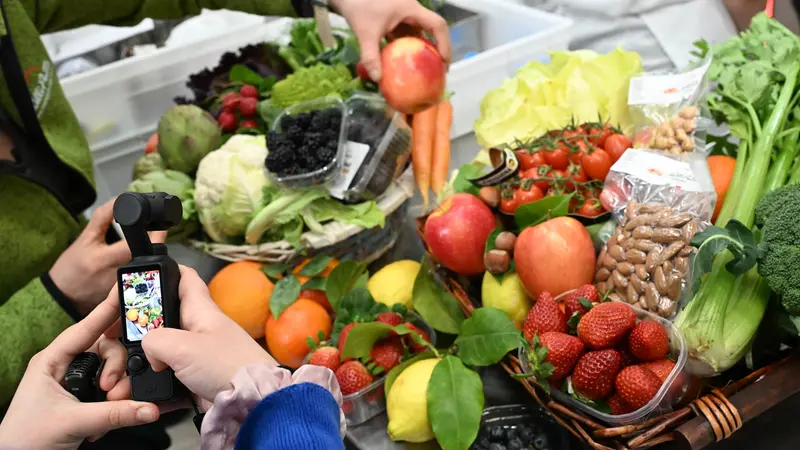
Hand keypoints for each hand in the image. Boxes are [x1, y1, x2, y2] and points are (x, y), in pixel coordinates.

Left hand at [0, 294, 159, 449]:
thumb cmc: (24, 441)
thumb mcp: (73, 423)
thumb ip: (115, 414)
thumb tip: (148, 407)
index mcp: (52, 361)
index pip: (85, 328)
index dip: (106, 310)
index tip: (126, 293)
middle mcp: (65, 368)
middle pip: (106, 350)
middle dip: (117, 369)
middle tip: (114, 390)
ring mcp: (76, 383)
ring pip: (112, 371)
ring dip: (119, 389)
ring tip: (113, 408)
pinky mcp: (85, 400)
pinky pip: (112, 391)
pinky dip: (116, 404)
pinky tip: (107, 419)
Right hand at [50, 198, 166, 315]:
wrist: (61, 296)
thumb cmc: (71, 265)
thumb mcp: (84, 238)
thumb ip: (103, 218)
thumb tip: (121, 200)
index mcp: (103, 259)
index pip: (136, 245)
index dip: (153, 234)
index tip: (160, 225)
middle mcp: (115, 275)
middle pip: (146, 257)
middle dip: (155, 244)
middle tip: (157, 233)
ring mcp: (121, 288)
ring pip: (146, 268)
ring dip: (150, 256)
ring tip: (147, 246)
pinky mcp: (124, 295)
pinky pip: (140, 279)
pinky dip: (143, 268)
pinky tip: (139, 263)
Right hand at [129, 266, 276, 403]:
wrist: (254, 402)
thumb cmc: (228, 366)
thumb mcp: (183, 347)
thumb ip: (155, 341)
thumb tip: (149, 354)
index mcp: (200, 311)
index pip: (184, 278)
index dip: (164, 272)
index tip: (141, 278)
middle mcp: (198, 331)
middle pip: (162, 321)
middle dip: (137, 332)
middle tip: (117, 339)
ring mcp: (198, 357)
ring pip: (160, 356)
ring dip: (140, 368)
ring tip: (121, 381)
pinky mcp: (197, 381)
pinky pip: (168, 383)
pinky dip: (154, 391)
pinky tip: (142, 398)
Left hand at [332, 0, 450, 81]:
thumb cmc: (358, 5)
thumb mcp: (365, 32)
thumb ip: (371, 56)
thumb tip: (378, 79)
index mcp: (411, 9)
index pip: (437, 25)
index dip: (445, 44)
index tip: (444, 63)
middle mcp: (411, 10)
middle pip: (431, 30)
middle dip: (435, 50)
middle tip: (437, 71)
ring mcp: (402, 14)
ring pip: (417, 33)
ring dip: (420, 50)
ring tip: (422, 71)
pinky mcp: (394, 18)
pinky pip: (405, 34)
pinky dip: (405, 48)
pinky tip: (402, 63)